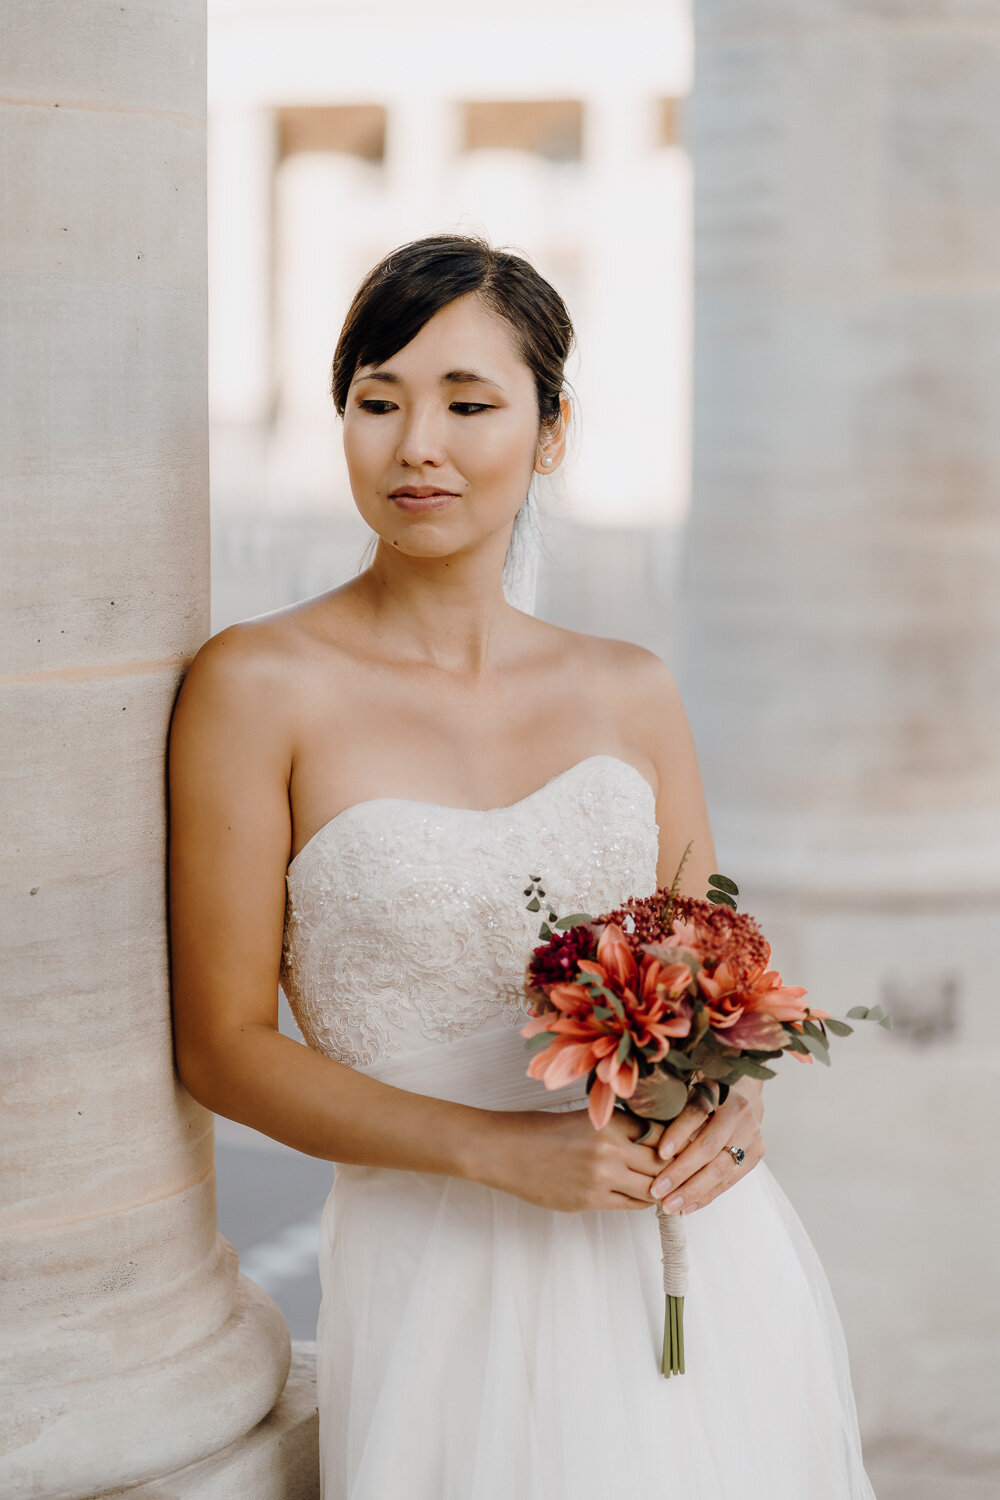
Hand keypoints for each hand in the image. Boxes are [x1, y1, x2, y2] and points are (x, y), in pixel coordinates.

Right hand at [480, 1105, 665, 1213]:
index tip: (682, 1146)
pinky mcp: (589, 1200)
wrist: (505, 1150)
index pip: (660, 1133)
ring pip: (651, 1188)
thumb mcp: (585, 1119)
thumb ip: (618, 1129)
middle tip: (684, 1170)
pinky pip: (630, 1205)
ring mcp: (600, 1177)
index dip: (674, 1142)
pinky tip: (645, 1197)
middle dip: (674, 1168)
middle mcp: (609, 1148)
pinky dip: (642, 1201)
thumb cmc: (541, 1130)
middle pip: (661, 1162)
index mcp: (609, 1121)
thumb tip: (653, 1140)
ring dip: (661, 1188)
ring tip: (668, 1187)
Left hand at [646, 1078, 765, 1214]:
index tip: (660, 1153)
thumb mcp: (686, 1087)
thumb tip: (641, 1131)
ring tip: (670, 1205)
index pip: (697, 1112)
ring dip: (693, 1190)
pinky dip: (707, 1195)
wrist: (743, 1091)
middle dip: (681, 1172)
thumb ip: (670, 1104)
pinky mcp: (756, 1152)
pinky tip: (688, 1206)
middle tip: (658, 1190)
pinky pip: (729, 1179)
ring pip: (721, 1167)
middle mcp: (739, 1110)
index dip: (678, 1133)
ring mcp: (751, 1133)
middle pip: (709, 1146)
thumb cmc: (704, 1090)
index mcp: (719, 1087)